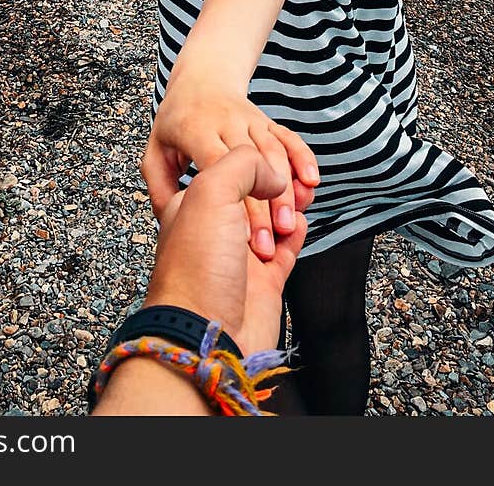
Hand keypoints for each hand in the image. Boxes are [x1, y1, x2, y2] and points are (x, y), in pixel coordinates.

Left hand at [141, 81, 318, 260]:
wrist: (201, 79)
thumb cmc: (176, 122)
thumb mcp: (155, 154)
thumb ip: (161, 188)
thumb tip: (175, 219)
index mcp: (194, 130)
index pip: (218, 165)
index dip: (232, 200)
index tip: (242, 235)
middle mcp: (224, 122)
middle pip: (250, 162)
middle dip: (262, 205)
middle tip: (266, 244)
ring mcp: (249, 119)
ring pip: (273, 151)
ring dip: (285, 189)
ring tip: (286, 225)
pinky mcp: (266, 121)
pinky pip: (290, 139)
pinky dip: (303, 160)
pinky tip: (309, 184)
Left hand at [143, 145, 308, 355]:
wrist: (207, 337)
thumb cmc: (196, 269)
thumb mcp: (209, 192)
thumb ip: (243, 165)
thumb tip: (273, 174)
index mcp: (194, 204)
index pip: (227, 166)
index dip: (253, 160)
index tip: (272, 155)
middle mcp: (216, 228)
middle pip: (253, 192)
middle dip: (275, 184)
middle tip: (290, 179)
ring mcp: (241, 255)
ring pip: (274, 217)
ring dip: (288, 206)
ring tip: (298, 199)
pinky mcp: (265, 282)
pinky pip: (287, 248)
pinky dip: (297, 232)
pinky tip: (299, 223)